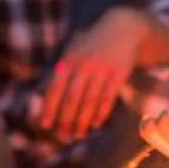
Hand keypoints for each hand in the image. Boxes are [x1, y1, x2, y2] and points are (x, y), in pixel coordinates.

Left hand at [39, 8, 145, 142]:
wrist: (123, 30)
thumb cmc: (92, 47)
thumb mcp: (73, 54)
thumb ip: (61, 75)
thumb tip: (46, 103)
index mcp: (68, 61)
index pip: (55, 90)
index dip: (49, 109)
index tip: (45, 126)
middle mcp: (83, 65)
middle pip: (71, 100)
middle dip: (65, 121)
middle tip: (63, 137)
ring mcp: (101, 70)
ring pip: (89, 102)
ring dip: (83, 122)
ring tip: (79, 134)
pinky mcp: (118, 74)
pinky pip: (107, 99)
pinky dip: (100, 114)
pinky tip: (96, 124)